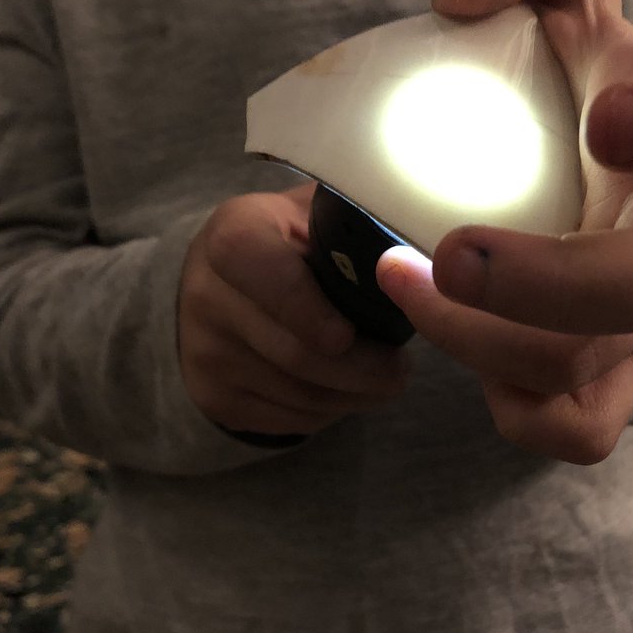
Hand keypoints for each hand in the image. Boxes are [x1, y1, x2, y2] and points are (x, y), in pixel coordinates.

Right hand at [179, 182, 407, 434]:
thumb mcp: (311, 214)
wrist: (216, 284)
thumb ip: (357, 222)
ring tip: (384, 377)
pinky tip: (346, 389)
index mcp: (233, 236)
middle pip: (295, 354)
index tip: (349, 335)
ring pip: (299, 394)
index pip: (268, 277)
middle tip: (401, 368)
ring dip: (354, 395)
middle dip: (361, 369)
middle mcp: (206, 295)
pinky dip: (330, 410)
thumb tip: (426, 247)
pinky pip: (290, 418)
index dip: (309, 310)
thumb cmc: (287, 242)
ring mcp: (205, 353)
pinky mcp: (214, 398)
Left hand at [378, 0, 632, 463]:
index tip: (609, 117)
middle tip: (453, 250)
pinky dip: (511, 404)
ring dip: (487, 339)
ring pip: (602, 365)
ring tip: (404, 277)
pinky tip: (456, 335)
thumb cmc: (553, 68)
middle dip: (560, 278)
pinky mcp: (598, 376)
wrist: (542, 161)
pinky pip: (576, 431)